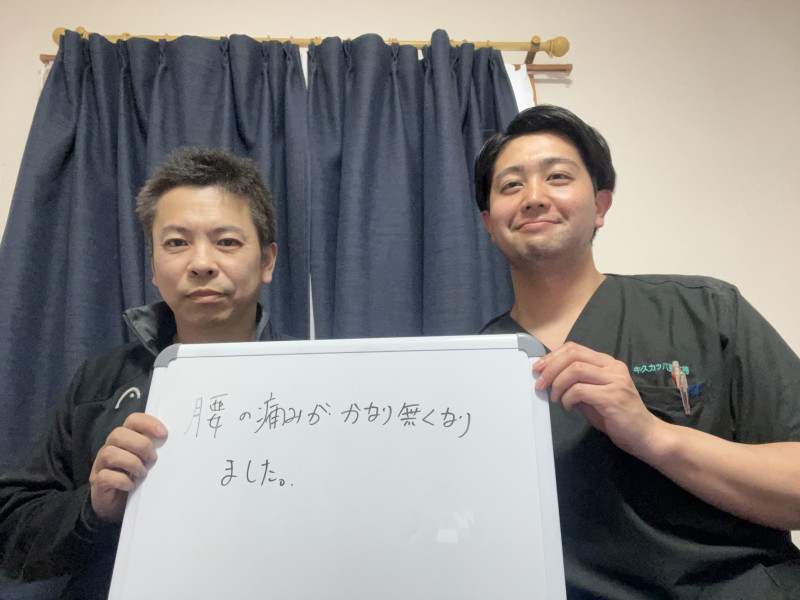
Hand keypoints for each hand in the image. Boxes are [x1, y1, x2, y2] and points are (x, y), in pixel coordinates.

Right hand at [89, 413, 167, 522]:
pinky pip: (105, 476)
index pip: (133, 420)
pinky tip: (131, 486)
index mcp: (124, 439)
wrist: (117, 504)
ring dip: (131, 462)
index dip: (148, 423)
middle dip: (140, 444)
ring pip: (110, 453)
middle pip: (118, 434)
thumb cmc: (134, 478)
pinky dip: (122, 480)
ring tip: (143, 473)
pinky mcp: (98, 483)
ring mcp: (101, 465)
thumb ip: (154, 451)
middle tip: (153, 458)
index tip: (164, 433)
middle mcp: (110, 448)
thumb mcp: (146, 462)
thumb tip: (174, 444)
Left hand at [532, 342, 661, 458]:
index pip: (575, 349)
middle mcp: (613, 368)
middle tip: (540, 383)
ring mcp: (615, 381)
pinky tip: (568, 406)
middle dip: (551, 368)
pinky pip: (580, 390)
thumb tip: (550, 378)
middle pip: (573, 355)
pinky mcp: (612, 397)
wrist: (645, 435)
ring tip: (556, 398)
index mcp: (608, 363)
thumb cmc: (618, 416)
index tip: (539, 368)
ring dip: (557, 384)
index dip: (553, 356)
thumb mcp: (594, 394)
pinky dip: (567, 398)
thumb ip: (577, 383)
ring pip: (575, 370)